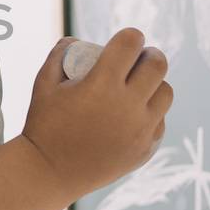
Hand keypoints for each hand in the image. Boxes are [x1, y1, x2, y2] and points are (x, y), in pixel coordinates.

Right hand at [21, 30, 172, 201]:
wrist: (49, 172)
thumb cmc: (43, 124)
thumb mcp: (43, 83)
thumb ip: (60, 54)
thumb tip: (78, 41)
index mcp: (102, 84)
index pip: (131, 43)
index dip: (130, 36)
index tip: (126, 40)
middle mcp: (127, 105)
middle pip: (157, 64)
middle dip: (148, 55)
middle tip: (139, 59)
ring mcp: (140, 129)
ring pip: (166, 93)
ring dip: (155, 84)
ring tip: (140, 87)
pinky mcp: (145, 149)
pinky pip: (160, 122)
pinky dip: (150, 114)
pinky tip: (133, 115)